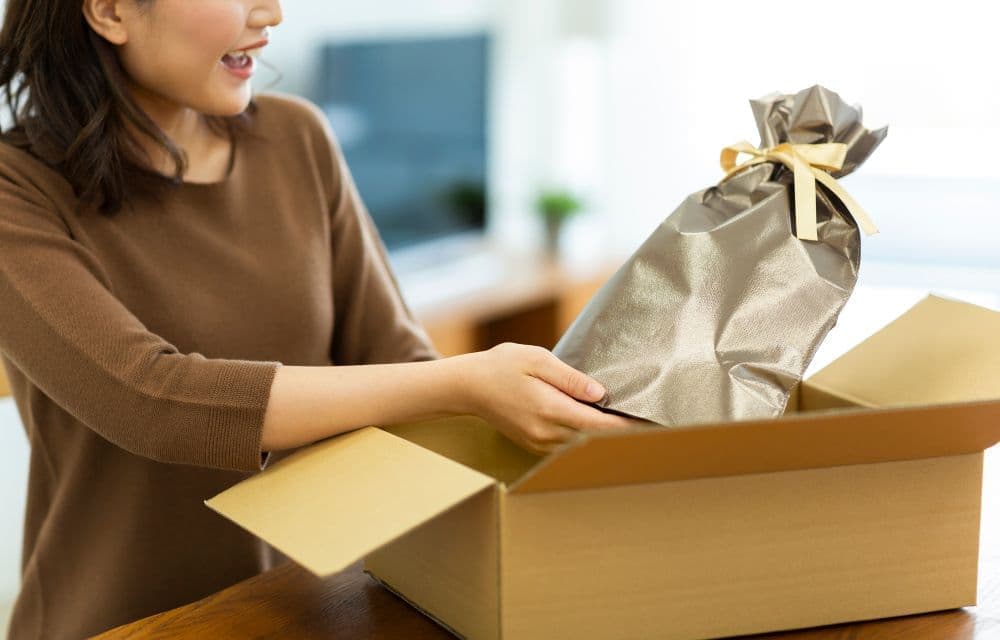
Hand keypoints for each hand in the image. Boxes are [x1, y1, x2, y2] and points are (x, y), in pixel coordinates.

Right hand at [456, 343, 633, 454]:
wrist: (468, 387)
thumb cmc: (502, 366)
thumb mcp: (537, 360)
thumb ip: (570, 378)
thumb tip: (601, 394)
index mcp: (549, 409)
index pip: (599, 425)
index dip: (627, 426)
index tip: (649, 422)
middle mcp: (545, 432)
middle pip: (594, 439)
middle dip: (621, 432)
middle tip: (650, 424)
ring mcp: (538, 442)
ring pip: (582, 446)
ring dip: (604, 437)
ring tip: (629, 424)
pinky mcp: (534, 444)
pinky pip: (567, 446)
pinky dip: (585, 438)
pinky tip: (597, 426)